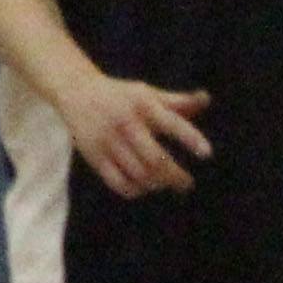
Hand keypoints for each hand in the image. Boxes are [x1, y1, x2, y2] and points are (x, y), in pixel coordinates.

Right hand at [55, 74, 211, 199]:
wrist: (76, 91)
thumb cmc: (120, 95)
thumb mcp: (147, 93)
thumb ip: (177, 101)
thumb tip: (206, 99)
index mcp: (142, 104)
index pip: (170, 122)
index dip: (190, 138)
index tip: (207, 153)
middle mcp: (125, 122)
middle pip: (155, 159)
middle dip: (176, 176)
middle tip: (187, 183)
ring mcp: (108, 141)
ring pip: (139, 174)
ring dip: (157, 184)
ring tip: (165, 183)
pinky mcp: (94, 156)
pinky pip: (119, 183)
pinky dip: (136, 190)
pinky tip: (144, 186)